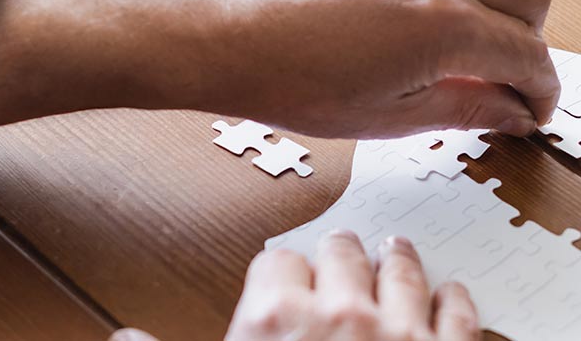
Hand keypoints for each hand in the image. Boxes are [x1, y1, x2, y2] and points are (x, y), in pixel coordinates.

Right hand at [109, 231, 480, 340]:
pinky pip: (457, 310)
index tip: (283, 275)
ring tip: (395, 249)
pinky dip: (453, 296)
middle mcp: (340, 312)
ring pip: (401, 269)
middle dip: (337, 253)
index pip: (277, 260)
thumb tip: (123, 337)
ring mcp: (400, 332)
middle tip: (341, 251)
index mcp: (275, 319)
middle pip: (340, 252)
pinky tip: (449, 292)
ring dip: (396, 258)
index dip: (278, 268)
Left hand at [196, 0, 557, 137]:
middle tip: (507, 76)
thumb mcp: (388, 116)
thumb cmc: (295, 83)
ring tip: (477, 37)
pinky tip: (435, 5)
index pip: (528, 54)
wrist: (230, 35)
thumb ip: (466, 109)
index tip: (534, 109)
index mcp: (444, 25)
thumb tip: (514, 112)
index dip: (542, 90)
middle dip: (534, 41)